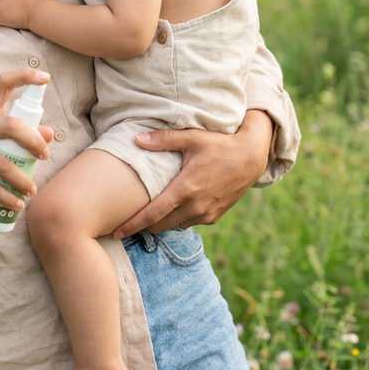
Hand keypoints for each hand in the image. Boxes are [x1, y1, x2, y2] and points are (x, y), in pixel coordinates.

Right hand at [0, 69, 52, 244]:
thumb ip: (19, 132)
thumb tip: (50, 134)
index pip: (3, 83)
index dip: (24, 77)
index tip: (45, 77)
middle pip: (11, 126)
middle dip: (33, 142)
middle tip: (44, 156)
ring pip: (2, 164)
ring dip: (22, 181)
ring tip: (32, 190)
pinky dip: (6, 197)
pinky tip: (16, 204)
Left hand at [112, 110, 273, 236]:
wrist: (252, 157)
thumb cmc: (220, 144)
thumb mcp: (192, 138)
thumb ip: (163, 139)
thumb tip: (136, 139)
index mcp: (185, 189)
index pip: (152, 214)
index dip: (132, 225)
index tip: (116, 232)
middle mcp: (195, 206)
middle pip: (160, 225)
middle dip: (144, 225)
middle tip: (128, 220)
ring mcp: (206, 214)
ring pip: (174, 225)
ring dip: (162, 222)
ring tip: (151, 212)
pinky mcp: (214, 217)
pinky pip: (189, 223)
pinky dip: (179, 218)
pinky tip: (175, 206)